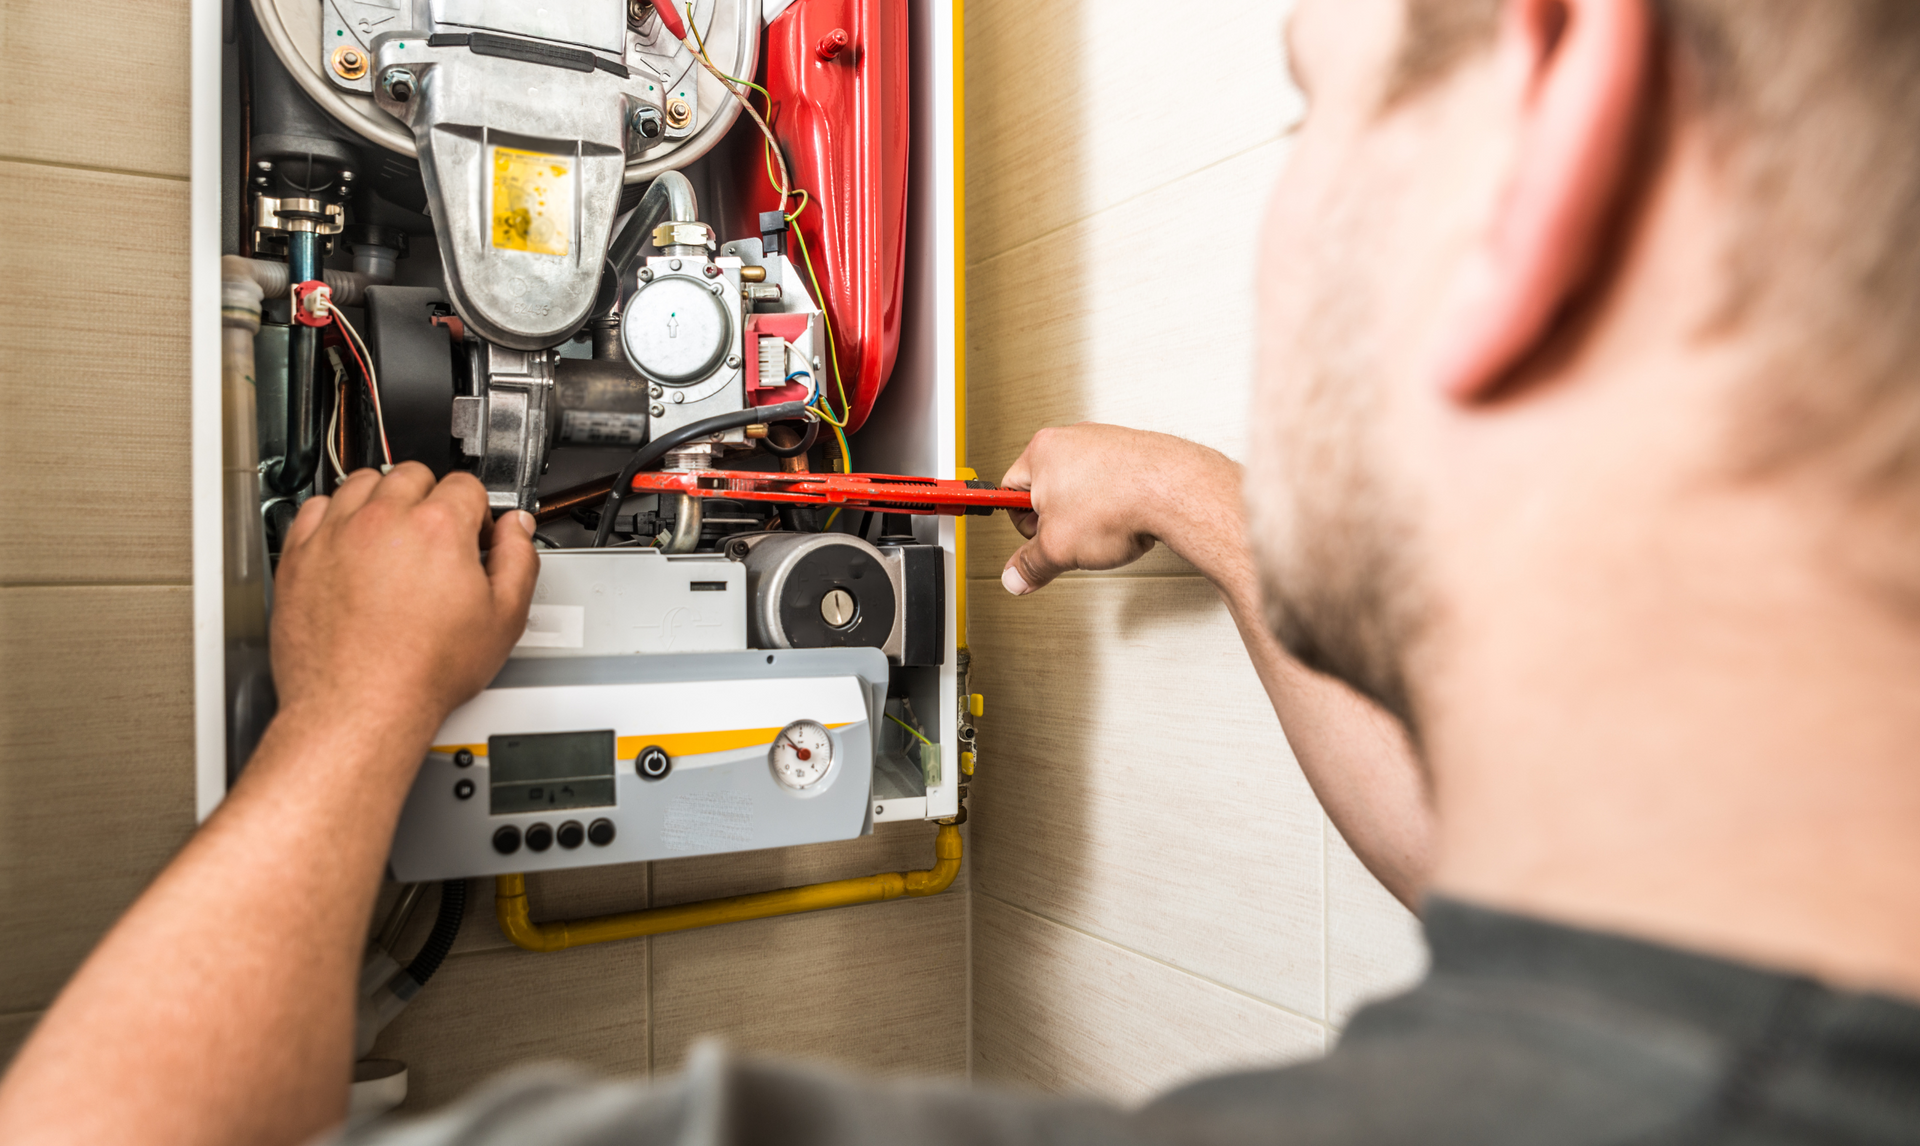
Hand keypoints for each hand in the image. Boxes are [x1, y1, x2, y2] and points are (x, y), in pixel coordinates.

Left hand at [270, 465, 538, 747]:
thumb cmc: (422, 672)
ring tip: (393, 534)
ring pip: (363, 482)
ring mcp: (336, 533)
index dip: (475, 511)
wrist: (360, 707)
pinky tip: (350, 541)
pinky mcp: (300, 554)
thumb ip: (518, 560)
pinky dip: (335, 516)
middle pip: (412, 475)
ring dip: (382, 498)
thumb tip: (517, 529)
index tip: (471, 533)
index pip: (465, 486)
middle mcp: (384, 520)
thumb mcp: (503, 620)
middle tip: (434, 536)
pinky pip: (315, 507)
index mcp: (438, 528)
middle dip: (430, 498)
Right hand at [1000, 424, 1242, 593]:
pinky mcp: (1134, 453)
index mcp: (1041, 451)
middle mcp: (1072, 439)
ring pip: (1082, 490)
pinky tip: (1126, 520)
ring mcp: (1105, 442)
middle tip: (1073, 540)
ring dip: (1088, 516)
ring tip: (1105, 531)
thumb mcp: (1059, 548)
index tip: (1030, 542)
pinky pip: (1113, 486)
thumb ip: (1031, 565)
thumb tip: (1018, 576)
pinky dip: (1116, 506)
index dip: (1021, 526)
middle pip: (1047, 491)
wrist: (1175, 491)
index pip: (1009, 492)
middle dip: (1059, 522)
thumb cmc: (1119, 502)